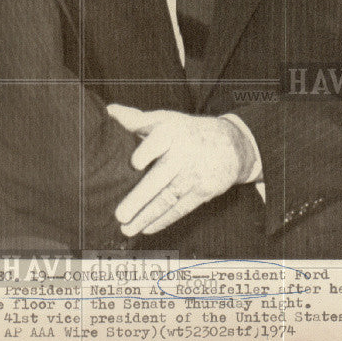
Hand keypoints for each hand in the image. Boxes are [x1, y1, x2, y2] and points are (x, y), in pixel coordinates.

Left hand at [107, 105, 256, 235]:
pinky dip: (164, 220)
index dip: (147, 151)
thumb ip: (137, 119)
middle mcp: (184, 154)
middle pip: (160, 177)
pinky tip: (147, 228)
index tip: (134, 163)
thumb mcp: (167, 119)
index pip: (160, 141)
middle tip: (120, 214)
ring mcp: (194, 175)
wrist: (231, 144)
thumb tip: (110, 112)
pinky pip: (181, 208)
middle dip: (140, 197)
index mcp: (173, 133)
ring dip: (146, 216)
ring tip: (126, 228)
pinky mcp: (203, 191)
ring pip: (168, 198)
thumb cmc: (188, 131)